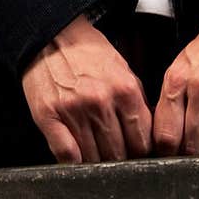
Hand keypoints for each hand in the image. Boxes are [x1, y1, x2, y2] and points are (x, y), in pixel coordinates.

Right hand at [21, 14, 152, 163]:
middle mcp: (101, 102)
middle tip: (116, 156)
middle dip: (120, 159)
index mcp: (124, 89)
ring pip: (94, 159)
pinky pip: (67, 155)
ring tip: (97, 155)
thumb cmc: (87, 52)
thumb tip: (149, 130)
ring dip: (97, 162)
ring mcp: (74, 111)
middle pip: (118, 153)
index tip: (136, 153)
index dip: (140, 152)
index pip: (141, 140)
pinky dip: (74, 163)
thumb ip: (137, 99)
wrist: (52, 36)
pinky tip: (78, 159)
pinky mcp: (49, 117)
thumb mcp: (122, 68)